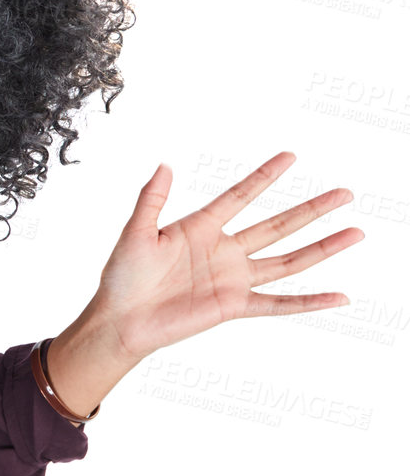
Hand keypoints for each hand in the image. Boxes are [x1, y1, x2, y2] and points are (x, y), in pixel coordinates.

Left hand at [89, 152, 364, 361]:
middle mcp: (223, 251)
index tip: (291, 156)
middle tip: (345, 193)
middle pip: (277, 225)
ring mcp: (232, 279)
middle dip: (312, 209)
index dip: (265, 176)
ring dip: (323, 247)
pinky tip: (340, 297)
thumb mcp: (135, 232)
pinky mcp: (234, 306)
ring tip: (356, 232)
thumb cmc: (122, 277)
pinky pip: (279, 304)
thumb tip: (164, 165)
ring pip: (288, 260)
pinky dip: (310, 302)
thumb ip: (151, 199)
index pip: (240, 195)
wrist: (119, 320)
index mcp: (199, 227)